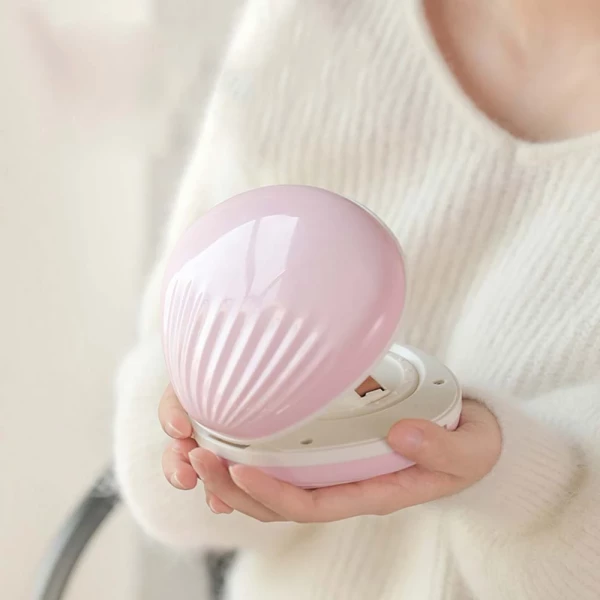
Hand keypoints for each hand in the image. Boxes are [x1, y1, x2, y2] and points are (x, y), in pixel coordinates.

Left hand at [159, 386, 501, 521]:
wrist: (469, 440)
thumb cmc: (467, 448)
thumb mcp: (468, 449)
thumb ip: (442, 447)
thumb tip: (402, 433)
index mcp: (371, 492)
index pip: (312, 505)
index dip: (272, 494)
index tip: (237, 472)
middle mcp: (343, 485)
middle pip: (277, 499)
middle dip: (231, 484)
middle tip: (194, 455)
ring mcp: (333, 467)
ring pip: (270, 481)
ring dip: (227, 468)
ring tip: (190, 445)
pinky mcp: (329, 445)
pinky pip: (281, 457)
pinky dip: (247, 450)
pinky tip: (221, 434)